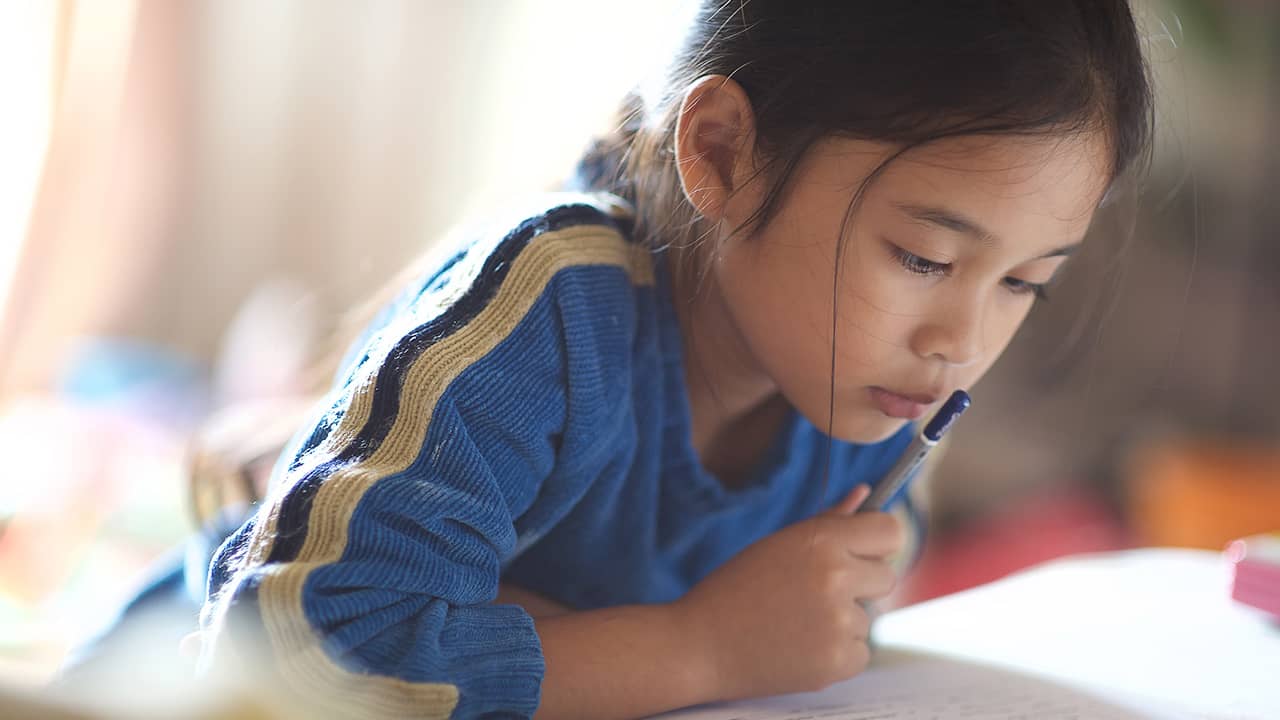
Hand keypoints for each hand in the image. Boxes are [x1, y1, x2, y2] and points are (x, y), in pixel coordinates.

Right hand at [672, 484, 903, 700]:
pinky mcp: (838, 661)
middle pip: (886, 576)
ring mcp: (838, 621)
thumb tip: (865, 493)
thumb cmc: (736, 589)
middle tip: (816, 593)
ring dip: (842, 621)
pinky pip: (860, 652)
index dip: (879, 543)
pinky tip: (799, 647)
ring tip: (795, 623)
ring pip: (868, 617)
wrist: (699, 644)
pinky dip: (837, 653)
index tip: (865, 553)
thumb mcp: (779, 545)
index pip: (890, 531)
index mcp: (820, 541)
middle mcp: (836, 576)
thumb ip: (829, 521)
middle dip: (861, 584)